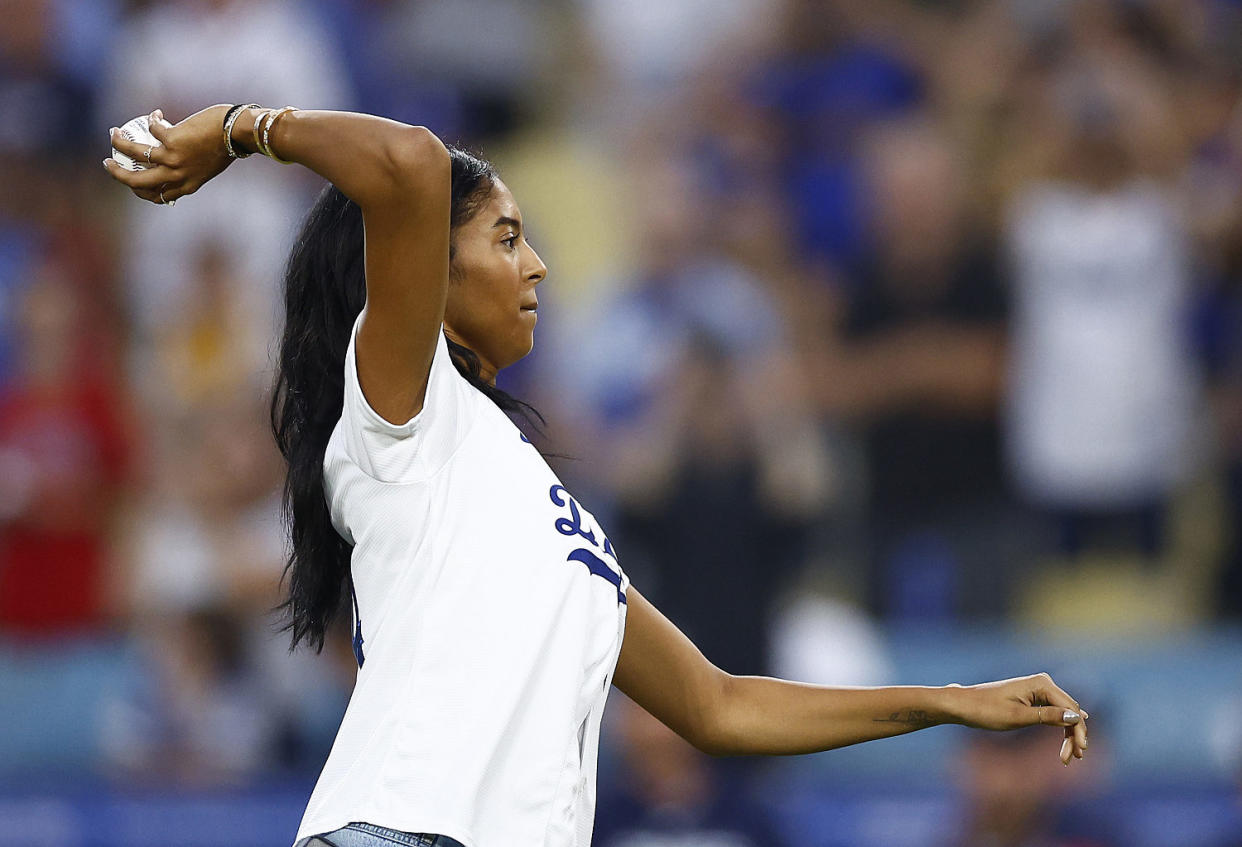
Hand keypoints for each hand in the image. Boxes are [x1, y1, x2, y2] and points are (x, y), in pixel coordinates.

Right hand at [103, 105, 233, 204]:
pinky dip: (151, 120)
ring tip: (113, 134)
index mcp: (187, 186)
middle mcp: (177, 176)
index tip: (130, 181)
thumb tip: (173, 163)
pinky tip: (155, 115)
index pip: (156, 196)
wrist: (236, 132)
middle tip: (108, 163)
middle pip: (137, 181)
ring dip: (119, 143)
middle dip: (117, 173)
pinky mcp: (172, 140)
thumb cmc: (225, 148)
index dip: (138, 191)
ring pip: (135, 153)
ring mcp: (173, 159)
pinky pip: (151, 129)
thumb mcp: (207, 168)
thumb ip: (190, 170)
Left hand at [947, 673, 1088, 765]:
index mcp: (1041, 683)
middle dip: (1074, 735)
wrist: (962, 705)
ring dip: (1068, 734)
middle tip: (1074, 758)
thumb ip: (1047, 717)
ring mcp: (1038, 690)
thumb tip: (1076, 716)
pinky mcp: (1032, 698)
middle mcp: (1043, 683)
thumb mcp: (1018, 717)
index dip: (1079, 731)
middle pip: (1070, 711)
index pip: (1071, 709)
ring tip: (1069, 757)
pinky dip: (1058, 728)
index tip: (1079, 753)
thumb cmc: (986, 710)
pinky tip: (1067, 742)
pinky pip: (1053, 713)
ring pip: (1063, 714)